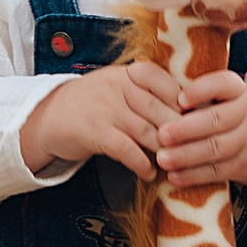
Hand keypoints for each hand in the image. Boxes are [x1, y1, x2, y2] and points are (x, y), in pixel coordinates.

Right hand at [21, 60, 180, 180]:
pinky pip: (127, 149)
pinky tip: (149, 173)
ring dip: (165, 152)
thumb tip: (188, 112)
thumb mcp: (118, 87)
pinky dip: (142, 164)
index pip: (164, 82)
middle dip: (181, 133)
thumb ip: (147, 94)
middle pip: (161, 110)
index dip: (184, 103)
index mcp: (127, 73)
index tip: (198, 121)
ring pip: (148, 131)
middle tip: (196, 150)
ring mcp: (105, 108)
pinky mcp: (95, 131)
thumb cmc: (93, 104)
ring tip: (176, 165)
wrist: (48, 116)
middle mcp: (117, 86)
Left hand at [154, 65, 246, 192]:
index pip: (224, 84)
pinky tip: (175, 176)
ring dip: (186, 155)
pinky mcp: (245, 166)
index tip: (180, 98)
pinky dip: (194, 176)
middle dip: (186, 129)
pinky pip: (218, 172)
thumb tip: (162, 96)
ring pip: (216, 149)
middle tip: (161, 134)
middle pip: (217, 120)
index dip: (202, 90)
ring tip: (162, 158)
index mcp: (242, 91)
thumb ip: (208, 95)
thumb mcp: (238, 96)